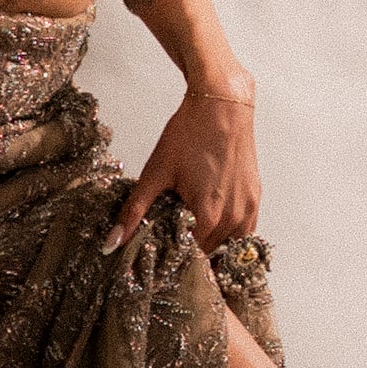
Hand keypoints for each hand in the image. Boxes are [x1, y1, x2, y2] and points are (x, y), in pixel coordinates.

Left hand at [102, 79, 257, 252]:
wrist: (222, 106)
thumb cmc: (190, 134)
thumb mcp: (156, 173)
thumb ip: (134, 212)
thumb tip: (112, 242)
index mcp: (208, 215)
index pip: (191, 259)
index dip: (173, 261)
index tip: (159, 259)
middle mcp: (233, 217)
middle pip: (209, 254)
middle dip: (190, 253)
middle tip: (170, 246)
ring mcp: (247, 208)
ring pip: (228, 247)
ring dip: (210, 246)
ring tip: (189, 236)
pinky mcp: (255, 198)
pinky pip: (244, 231)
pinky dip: (228, 235)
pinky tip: (211, 226)